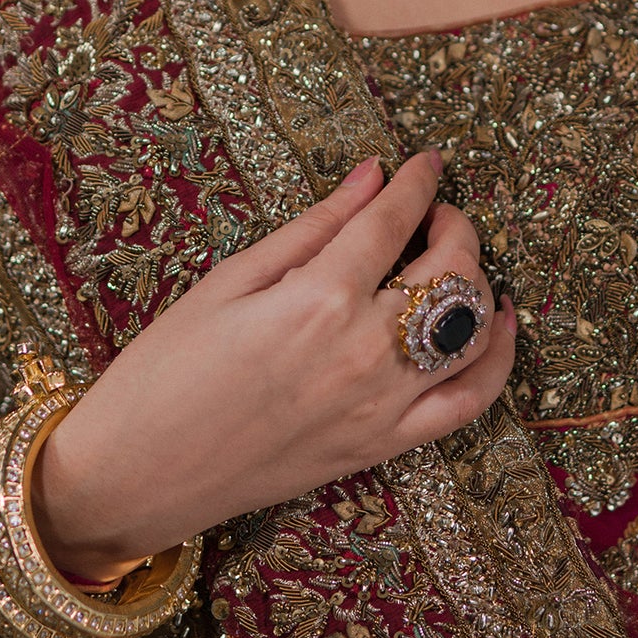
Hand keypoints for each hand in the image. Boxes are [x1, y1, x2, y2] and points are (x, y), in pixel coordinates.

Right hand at [34, 150, 514, 577]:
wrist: (138, 475)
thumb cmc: (164, 372)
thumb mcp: (228, 283)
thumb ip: (311, 228)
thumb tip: (370, 177)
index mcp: (318, 298)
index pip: (394, 220)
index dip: (419, 182)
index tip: (428, 162)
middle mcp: (364, 352)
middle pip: (450, 271)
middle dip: (455, 225)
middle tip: (435, 211)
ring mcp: (381, 405)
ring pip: (472, 331)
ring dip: (478, 282)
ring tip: (456, 260)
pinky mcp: (382, 447)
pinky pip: (468, 403)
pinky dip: (498, 361)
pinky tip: (499, 325)